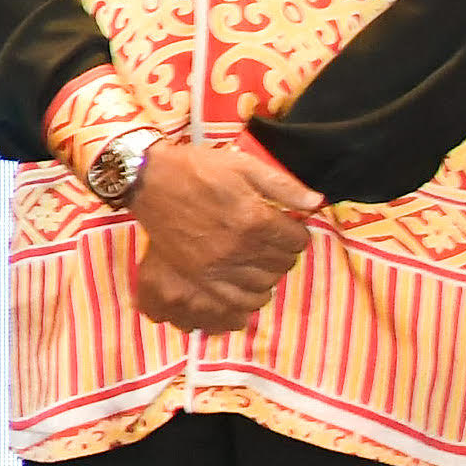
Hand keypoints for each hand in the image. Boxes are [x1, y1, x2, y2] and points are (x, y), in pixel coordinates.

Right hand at [126, 135, 315, 333]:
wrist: (148, 179)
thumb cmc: (197, 168)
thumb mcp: (243, 165)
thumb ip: (283, 186)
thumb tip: (317, 203)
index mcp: (255, 218)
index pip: (297, 240)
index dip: (296, 231)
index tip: (286, 225)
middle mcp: (240, 247)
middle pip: (284, 263)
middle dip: (284, 250)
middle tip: (271, 239)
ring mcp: (219, 265)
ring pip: (266, 283)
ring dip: (268, 271)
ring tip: (259, 257)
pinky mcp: (201, 276)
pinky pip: (240, 300)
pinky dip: (252, 296)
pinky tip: (249, 282)